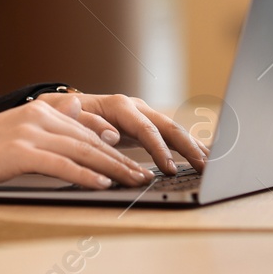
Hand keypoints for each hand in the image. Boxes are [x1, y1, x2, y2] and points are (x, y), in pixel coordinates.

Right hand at [0, 95, 153, 200]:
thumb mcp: (13, 131)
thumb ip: (45, 123)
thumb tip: (74, 107)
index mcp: (38, 110)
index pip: (86, 127)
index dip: (113, 144)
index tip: (134, 156)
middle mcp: (38, 116)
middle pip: (91, 139)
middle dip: (122, 158)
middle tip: (145, 173)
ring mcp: (30, 133)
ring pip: (84, 151)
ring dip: (114, 168)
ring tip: (135, 181)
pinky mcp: (21, 153)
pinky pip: (63, 165)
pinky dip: (87, 176)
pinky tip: (103, 185)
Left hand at [36, 89, 208, 175]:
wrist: (61, 109)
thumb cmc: (61, 115)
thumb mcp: (65, 117)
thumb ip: (85, 123)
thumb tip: (111, 134)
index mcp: (118, 105)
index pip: (145, 127)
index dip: (158, 148)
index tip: (169, 168)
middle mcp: (135, 108)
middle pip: (168, 126)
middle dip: (188, 147)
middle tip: (204, 167)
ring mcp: (143, 116)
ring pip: (174, 130)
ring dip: (193, 147)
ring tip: (211, 164)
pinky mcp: (146, 127)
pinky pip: (170, 137)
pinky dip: (187, 146)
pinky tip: (203, 157)